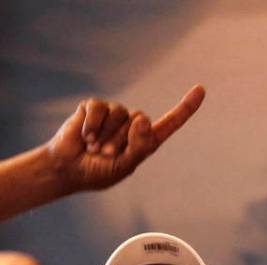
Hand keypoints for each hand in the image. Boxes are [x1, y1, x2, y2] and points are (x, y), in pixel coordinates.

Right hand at [46, 85, 204, 192]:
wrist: (66, 169)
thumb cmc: (96, 172)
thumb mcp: (122, 167)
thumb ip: (138, 147)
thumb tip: (143, 119)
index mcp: (144, 142)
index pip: (170, 123)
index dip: (186, 108)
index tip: (201, 90)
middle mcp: (131, 125)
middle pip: (139, 121)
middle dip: (120, 141)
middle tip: (104, 156)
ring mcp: (113, 114)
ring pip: (120, 114)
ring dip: (106, 135)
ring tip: (93, 148)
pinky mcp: (94, 108)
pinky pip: (100, 109)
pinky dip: (92, 125)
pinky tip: (84, 138)